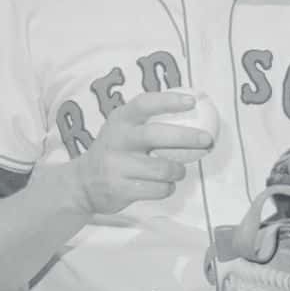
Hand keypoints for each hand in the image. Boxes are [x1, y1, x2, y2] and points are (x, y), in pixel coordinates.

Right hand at [68, 91, 213, 214]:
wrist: (82, 183)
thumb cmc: (116, 150)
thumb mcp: (124, 128)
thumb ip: (152, 118)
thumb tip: (195, 104)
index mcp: (120, 119)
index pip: (145, 103)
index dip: (169, 101)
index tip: (192, 101)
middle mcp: (117, 140)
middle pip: (156, 135)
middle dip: (186, 137)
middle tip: (206, 140)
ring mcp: (116, 166)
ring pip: (162, 168)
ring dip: (179, 171)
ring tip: (179, 170)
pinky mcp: (119, 189)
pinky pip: (158, 189)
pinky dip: (168, 187)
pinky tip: (165, 185)